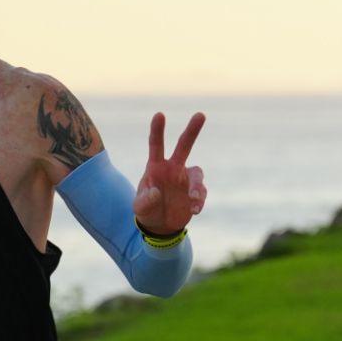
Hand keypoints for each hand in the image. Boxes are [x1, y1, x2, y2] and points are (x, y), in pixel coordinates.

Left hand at [134, 112, 206, 235]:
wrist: (160, 226)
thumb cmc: (147, 211)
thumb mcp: (140, 209)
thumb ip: (145, 201)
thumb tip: (156, 192)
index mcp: (156, 167)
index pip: (156, 145)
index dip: (157, 130)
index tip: (159, 114)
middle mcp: (173, 168)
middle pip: (184, 145)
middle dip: (192, 130)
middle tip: (201, 114)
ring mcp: (186, 179)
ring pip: (197, 173)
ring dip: (197, 186)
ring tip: (194, 200)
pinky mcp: (196, 192)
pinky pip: (201, 193)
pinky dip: (200, 200)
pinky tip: (194, 210)